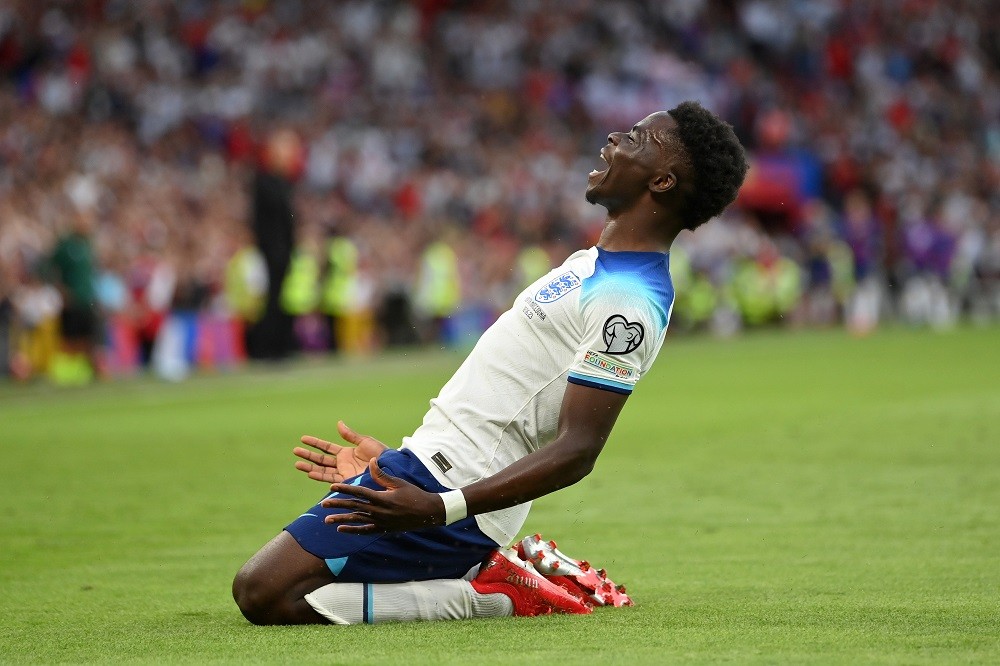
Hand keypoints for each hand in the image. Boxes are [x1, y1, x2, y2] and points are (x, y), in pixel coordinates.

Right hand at [293, 421, 388, 483]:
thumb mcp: (364, 441)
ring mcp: (343, 473)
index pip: (326, 447)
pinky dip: (320, 476)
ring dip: (309, 467)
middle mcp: (342, 463)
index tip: (303, 438)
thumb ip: (350, 435)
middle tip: (295, 451)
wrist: (389, 467)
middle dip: (308, 455)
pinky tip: (310, 474)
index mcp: (346, 453)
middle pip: (321, 459)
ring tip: (297, 464)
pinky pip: (331, 479)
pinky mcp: (347, 481)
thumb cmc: (380, 453)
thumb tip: (338, 423)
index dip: (315, 443)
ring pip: (322, 470)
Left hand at [319, 457, 444, 533]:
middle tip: (323, 504)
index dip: (344, 489)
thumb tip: (370, 461)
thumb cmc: (414, 495)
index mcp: (381, 498)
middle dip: (337, 505)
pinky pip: (364, 531)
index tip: (332, 487)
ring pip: (356, 520)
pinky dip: (352, 531)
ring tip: (326, 519)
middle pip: (354, 507)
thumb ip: (381, 475)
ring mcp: (380, 522)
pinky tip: (341, 530)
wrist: (427, 513)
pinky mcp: (383, 529)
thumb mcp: (398, 483)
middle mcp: (378, 511)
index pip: (358, 492)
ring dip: (341, 520)